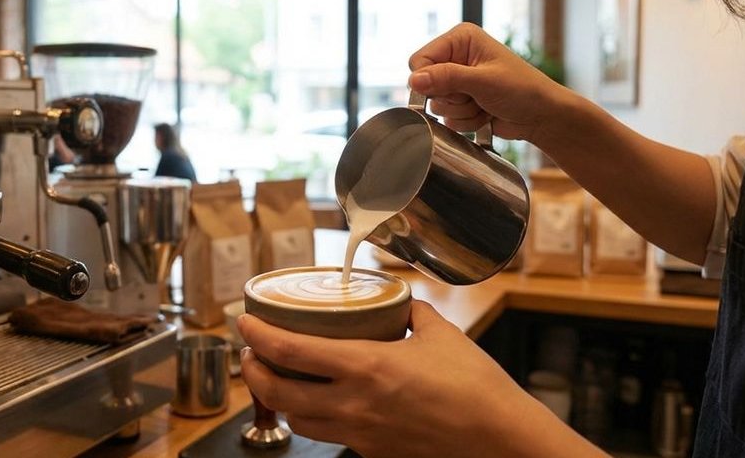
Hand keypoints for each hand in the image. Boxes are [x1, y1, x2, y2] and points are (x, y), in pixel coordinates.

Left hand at [238, 301, 600, 457]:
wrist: (499, 439)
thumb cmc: (476, 387)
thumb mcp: (441, 333)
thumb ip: (412, 312)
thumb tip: (400, 301)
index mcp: (366, 368)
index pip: (291, 352)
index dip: (258, 335)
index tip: (246, 321)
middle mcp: (354, 406)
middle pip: (279, 393)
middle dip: (254, 372)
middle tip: (252, 352)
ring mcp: (361, 435)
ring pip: (298, 422)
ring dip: (280, 399)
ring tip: (279, 378)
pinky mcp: (373, 453)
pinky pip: (330, 436)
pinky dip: (315, 419)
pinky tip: (324, 403)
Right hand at [408, 23, 570, 144]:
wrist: (542, 116)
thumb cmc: (522, 90)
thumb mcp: (483, 81)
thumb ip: (447, 78)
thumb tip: (414, 80)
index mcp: (460, 39)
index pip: (420, 60)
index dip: (428, 79)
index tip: (449, 89)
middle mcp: (456, 56)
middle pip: (426, 85)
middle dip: (451, 98)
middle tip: (476, 96)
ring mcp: (459, 80)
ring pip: (437, 105)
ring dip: (461, 112)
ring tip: (484, 105)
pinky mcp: (462, 101)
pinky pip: (447, 118)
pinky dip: (466, 121)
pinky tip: (485, 115)